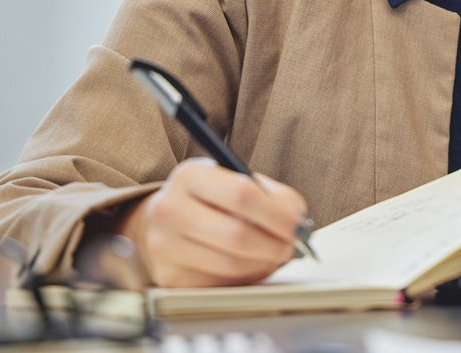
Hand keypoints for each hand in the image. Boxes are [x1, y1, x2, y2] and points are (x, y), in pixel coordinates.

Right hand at [114, 157, 309, 287]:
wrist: (161, 221)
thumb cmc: (209, 200)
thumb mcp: (236, 180)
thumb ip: (274, 197)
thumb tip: (299, 227)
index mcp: (189, 176)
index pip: (241, 194)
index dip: (278, 215)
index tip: (299, 227)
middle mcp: (169, 209)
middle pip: (237, 236)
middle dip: (276, 245)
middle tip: (293, 247)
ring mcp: (165, 246)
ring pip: (232, 265)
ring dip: (264, 264)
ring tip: (273, 254)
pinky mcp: (170, 277)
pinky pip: (222, 284)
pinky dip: (245, 277)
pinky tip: (248, 264)